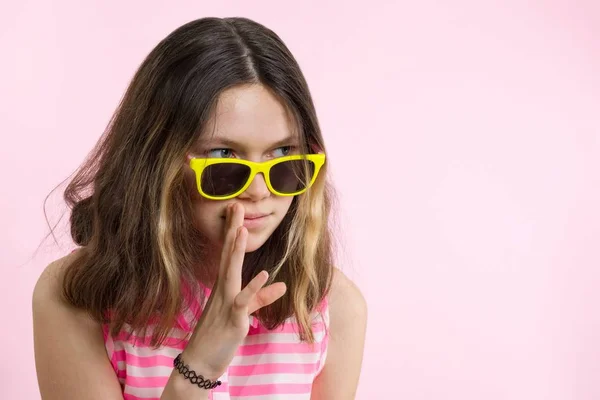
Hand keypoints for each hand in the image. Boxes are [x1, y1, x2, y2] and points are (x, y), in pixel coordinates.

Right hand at [182, 203, 286, 378]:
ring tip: (242, 229)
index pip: (228, 254)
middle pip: (228, 255)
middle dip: (233, 230)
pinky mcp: (233, 319)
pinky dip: (254, 288)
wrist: (199, 362)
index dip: (233, 231)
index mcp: (223, 287)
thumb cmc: (218, 336)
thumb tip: (281, 285)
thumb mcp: (241, 313)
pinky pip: (244, 301)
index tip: (235, 209)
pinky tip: (263, 273)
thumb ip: (261, 298)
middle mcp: (222, 290)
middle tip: (236, 205)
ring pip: (231, 272)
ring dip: (236, 251)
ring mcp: (226, 303)